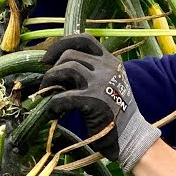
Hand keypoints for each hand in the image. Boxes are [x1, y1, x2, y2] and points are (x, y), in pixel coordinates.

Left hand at [39, 35, 159, 171]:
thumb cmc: (113, 113)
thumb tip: (55, 68)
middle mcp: (107, 67)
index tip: (48, 58)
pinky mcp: (94, 101)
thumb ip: (88, 73)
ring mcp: (101, 83)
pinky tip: (53, 113)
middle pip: (70, 54)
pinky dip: (53, 105)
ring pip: (67, 68)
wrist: (129, 136)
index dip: (62, 44)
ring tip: (46, 94)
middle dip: (52, 67)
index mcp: (111, 61)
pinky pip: (63, 96)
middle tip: (46, 83)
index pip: (85, 40)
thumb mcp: (106, 85)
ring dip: (50, 81)